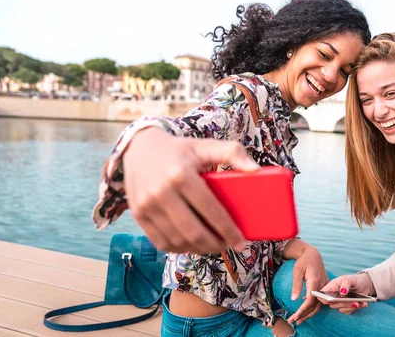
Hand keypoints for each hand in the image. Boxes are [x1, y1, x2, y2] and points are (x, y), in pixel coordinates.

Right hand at [123, 128, 258, 253]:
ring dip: (200, 249)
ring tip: (214, 246)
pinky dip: (180, 249)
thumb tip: (256, 169)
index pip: (210, 210)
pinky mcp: (138, 215)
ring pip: (178, 241)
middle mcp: (161, 192)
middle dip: (216, 244)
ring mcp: (146, 206)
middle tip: (230, 245)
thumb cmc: (180, 150)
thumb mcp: (206, 146)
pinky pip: (162, 243)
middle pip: (194, 231)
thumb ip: (232, 152)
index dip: (228, 229)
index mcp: (181, 175)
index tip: (241, 240)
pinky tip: (193, 245)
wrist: (139, 149)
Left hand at [286, 246, 328, 324]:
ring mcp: (326, 287)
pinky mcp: (326, 288)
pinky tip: (305, 309)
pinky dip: (313, 308)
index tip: (295, 316)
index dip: (302, 310)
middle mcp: (322, 286)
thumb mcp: (297, 271)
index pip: (310, 300)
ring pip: (319, 305)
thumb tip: (293, 299)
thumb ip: (296, 285)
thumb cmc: (304, 261)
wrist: (313, 255)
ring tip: (299, 319)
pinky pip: (321, 301)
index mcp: (315, 281)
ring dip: (309, 314)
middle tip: (294, 321)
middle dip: (304, 315)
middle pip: (315, 305)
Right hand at [318, 274, 370, 314]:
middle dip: (344, 304)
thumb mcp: (348, 279)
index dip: (324, 299)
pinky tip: (363, 304)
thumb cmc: (353, 280)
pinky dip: (356, 308)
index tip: (331, 300)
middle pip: (333, 304)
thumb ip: (345, 284)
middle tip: (354, 302)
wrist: (363, 285)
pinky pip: (348, 311)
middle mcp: (333, 297)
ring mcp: (339, 303)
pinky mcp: (346, 308)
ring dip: (351, 306)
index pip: (322, 296)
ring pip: (341, 309)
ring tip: (360, 303)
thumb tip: (342, 292)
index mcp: (330, 288)